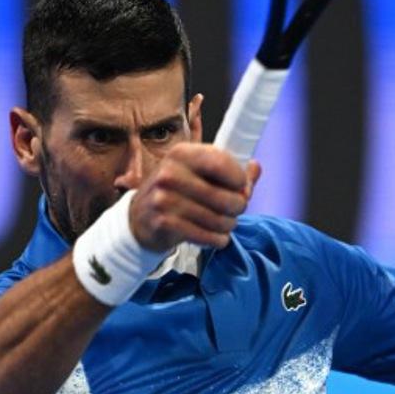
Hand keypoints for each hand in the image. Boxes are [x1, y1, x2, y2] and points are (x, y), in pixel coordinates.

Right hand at [129, 144, 261, 251]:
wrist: (139, 219)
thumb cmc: (177, 192)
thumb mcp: (199, 173)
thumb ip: (230, 171)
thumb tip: (256, 167)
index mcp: (182, 154)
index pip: (221, 163)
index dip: (240, 179)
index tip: (242, 188)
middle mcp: (170, 173)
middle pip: (226, 197)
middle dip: (238, 207)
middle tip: (234, 210)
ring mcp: (164, 199)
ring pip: (219, 219)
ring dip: (229, 225)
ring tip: (224, 224)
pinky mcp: (164, 223)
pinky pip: (207, 236)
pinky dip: (218, 239)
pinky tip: (216, 236)